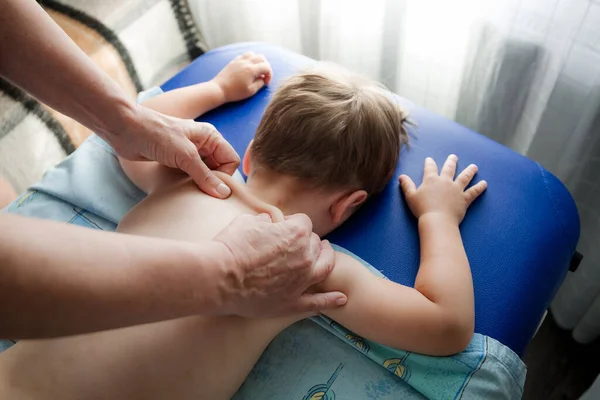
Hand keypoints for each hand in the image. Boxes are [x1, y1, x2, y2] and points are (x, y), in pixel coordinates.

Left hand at [112, 105, 239, 197]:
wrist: (124, 129)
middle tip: (199, 192)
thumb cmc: (155, 134)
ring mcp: (189, 153)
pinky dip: (188, 184)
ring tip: (188, 190)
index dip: (225, 175)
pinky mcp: (176, 161)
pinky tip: (179, 188)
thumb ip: (205, 175)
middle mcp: (203, 144)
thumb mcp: (184, 155)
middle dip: (213, 182)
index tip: (211, 187)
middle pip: (220, 168)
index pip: (230, 160)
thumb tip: (224, 194)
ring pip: (205, 174)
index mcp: (210, 136)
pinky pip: (190, 176)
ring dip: (199, 184)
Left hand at [212, 51, 272, 102]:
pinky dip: (249, 59)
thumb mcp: (251, 91)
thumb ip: (260, 83)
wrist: (219, 89)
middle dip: (265, 66)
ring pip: (253, 54)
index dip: (269, 75)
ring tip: (256, 70)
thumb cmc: (235, 92)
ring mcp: (239, 60)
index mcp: (251, 70)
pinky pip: (244, 55)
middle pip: (261, 57)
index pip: (266, 67)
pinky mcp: (233, 61)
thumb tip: (263, 79)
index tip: (266, 82)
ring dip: (257, 61)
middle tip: (263, 76)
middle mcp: (246, 62)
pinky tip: (247, 68)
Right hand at [212, 213, 346, 316]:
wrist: (217, 277)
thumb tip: (268, 223)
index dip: (294, 224)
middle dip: (307, 241)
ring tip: (327, 256)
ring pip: (325, 268)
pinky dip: (331, 300)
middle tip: (298, 244)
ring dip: (328, 260)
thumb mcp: (247, 222)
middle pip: (315, 244)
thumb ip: (264, 222)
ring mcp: (301, 281)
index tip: (285, 228)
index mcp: (295, 234)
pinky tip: (342, 299)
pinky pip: (317, 302)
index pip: (303, 223)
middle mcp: (304, 257)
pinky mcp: (292, 302)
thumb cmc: (229, 246)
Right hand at [399, 155, 486, 223]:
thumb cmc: (422, 209)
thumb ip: (406, 185)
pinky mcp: (464, 199)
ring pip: (464, 177)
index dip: (429, 163)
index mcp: (431, 180)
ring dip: (469, 171)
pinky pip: (473, 192)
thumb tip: (401, 176)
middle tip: (454, 157)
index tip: (429, 159)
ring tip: (474, 166)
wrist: (437, 220)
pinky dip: (479, 187)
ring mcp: (456, 189)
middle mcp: (445, 181)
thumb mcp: (410, 196)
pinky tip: (484, 183)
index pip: (430, 168)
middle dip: (451, 162)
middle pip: (449, 168)